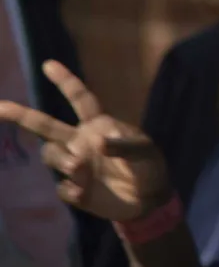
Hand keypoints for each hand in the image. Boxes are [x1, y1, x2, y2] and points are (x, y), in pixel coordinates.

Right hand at [0, 61, 170, 221]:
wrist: (149, 201)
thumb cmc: (150, 168)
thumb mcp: (146, 153)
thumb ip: (125, 146)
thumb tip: (98, 143)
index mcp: (99, 125)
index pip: (80, 100)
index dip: (66, 81)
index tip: (48, 65)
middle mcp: (82, 141)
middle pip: (46, 126)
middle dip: (21, 115)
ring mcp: (76, 165)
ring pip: (50, 156)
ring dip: (61, 160)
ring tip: (80, 168)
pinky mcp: (74, 190)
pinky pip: (62, 187)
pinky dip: (72, 190)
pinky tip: (87, 194)